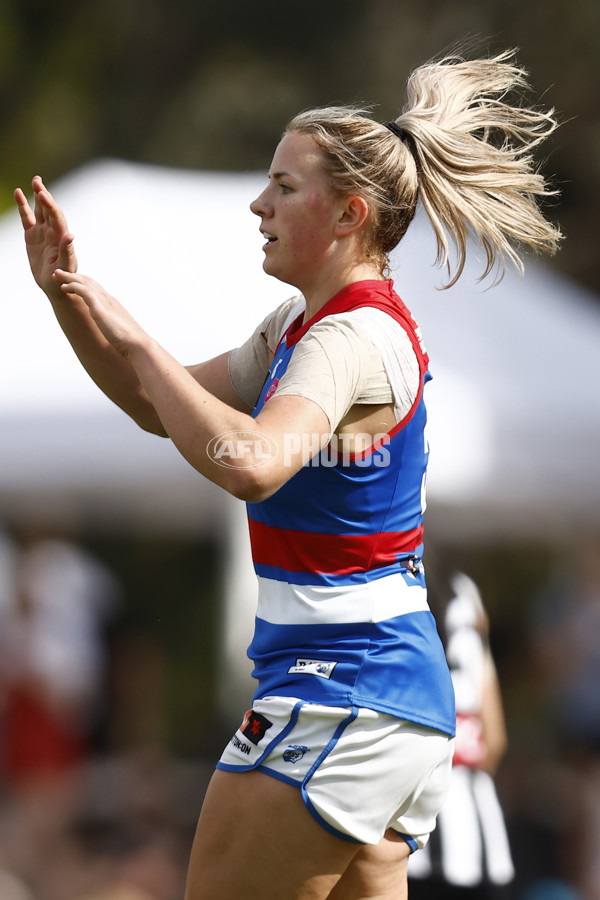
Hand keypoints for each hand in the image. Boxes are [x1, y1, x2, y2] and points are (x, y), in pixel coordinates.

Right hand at [15, 176, 77, 298]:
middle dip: (43, 195)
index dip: (50, 205)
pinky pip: (27, 218)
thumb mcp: (66, 266)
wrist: (56, 285)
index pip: (56, 217)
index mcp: (61, 237)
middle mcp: (53, 232)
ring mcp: (42, 232)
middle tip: (37, 180)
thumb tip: (70, 236)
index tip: (42, 194)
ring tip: (36, 180)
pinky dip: (23, 206)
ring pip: (39, 210)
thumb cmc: (63, 278)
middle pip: (48, 209)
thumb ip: (67, 252)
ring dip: (38, 196)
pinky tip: (19, 193)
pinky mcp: (32, 236)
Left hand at [53, 269, 146, 357]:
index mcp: (113, 305)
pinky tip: (64, 287)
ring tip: (56, 274)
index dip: (82, 282)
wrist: (139, 346)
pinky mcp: (101, 310)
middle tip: (59, 272)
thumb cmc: (131, 343)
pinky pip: (85, 292)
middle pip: (89, 282)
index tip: (70, 280)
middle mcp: (109, 300)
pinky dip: (74, 287)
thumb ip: (112, 327)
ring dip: (70, 278)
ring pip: (85, 283)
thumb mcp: (119, 331)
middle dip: (73, 276)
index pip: (96, 288)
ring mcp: (106, 304)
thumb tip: (110, 333)